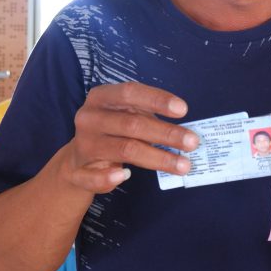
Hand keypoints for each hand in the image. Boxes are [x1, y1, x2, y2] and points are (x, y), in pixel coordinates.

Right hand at [54, 82, 196, 193]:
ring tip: (183, 165)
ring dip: (157, 158)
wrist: (77, 159)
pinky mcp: (77, 171)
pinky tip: (126, 176)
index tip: (183, 110)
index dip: (157, 99)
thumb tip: (185, 131)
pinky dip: (108, 178)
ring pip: (125, 150)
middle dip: (166, 133)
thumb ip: (149, 117)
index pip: (130, 92)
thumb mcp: (126, 115)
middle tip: (193, 142)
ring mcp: (83, 144)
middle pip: (132, 124)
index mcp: (101, 97)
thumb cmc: (112, 130)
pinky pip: (93, 177)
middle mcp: (89, 118)